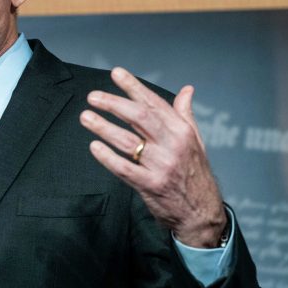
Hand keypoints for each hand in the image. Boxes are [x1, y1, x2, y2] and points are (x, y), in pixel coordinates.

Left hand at [79, 67, 225, 247]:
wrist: (202, 213)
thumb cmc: (195, 173)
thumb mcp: (196, 142)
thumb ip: (185, 115)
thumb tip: (187, 90)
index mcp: (182, 132)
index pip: (154, 103)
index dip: (134, 87)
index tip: (116, 73)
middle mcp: (172, 146)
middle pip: (139, 118)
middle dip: (114, 104)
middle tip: (93, 96)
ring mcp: (161, 166)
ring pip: (128, 141)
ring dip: (104, 127)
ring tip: (86, 116)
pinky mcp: (150, 185)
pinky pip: (124, 168)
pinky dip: (108, 157)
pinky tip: (94, 146)